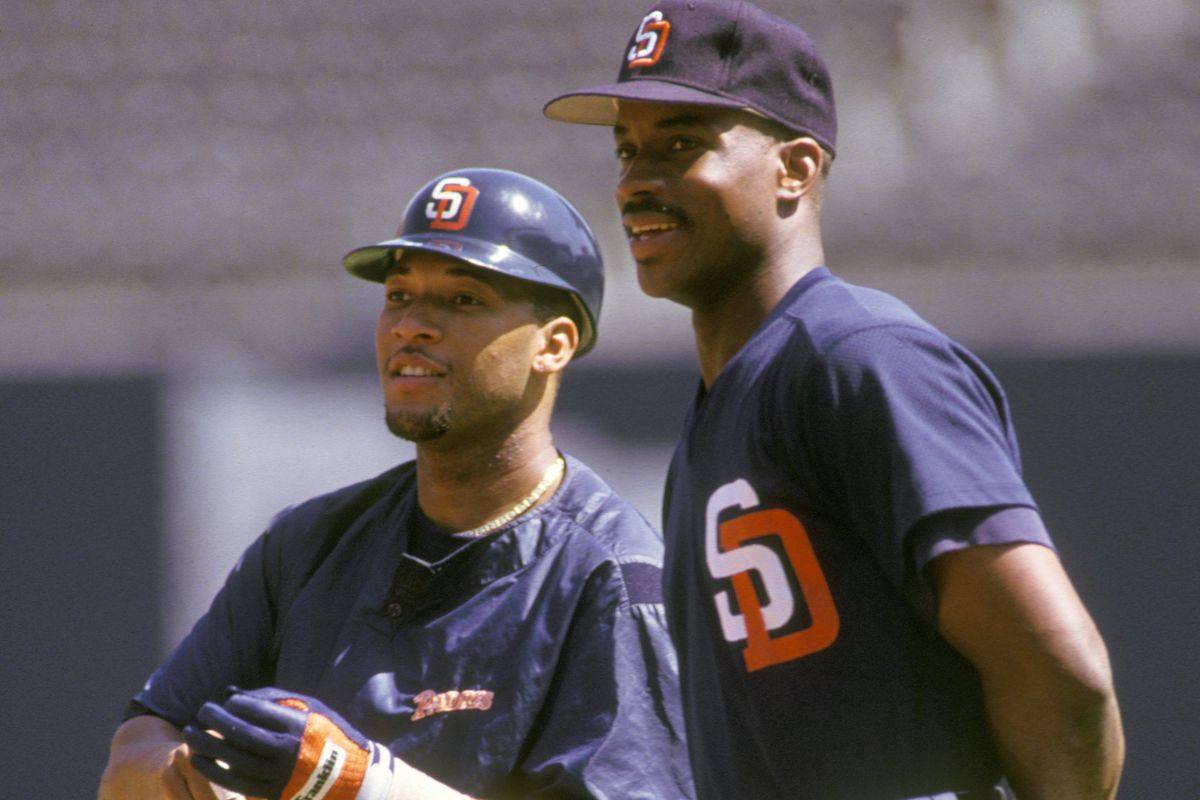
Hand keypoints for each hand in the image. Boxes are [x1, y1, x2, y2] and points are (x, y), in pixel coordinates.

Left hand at [182, 687, 395, 799]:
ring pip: (231, 759)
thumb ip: (272, 698)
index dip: (234, 704)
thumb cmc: (327, 733)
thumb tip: (230, 692)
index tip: (227, 702)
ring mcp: (277, 774)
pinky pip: (234, 781)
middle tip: (201, 711)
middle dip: (214, 720)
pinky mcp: (271, 791)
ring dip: (206, 745)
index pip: (254, 710)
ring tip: (190, 733)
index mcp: (296, 725)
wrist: (348, 775)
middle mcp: (285, 750)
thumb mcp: (310, 707)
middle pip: (238, 733)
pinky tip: (199, 759)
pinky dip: (213, 770)